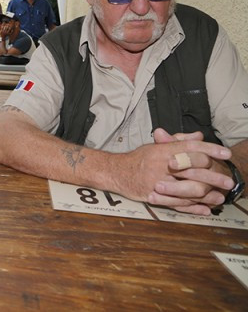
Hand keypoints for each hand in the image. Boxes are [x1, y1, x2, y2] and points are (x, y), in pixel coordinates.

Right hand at [115, 129, 232, 214]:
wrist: (116, 172)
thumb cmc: (138, 159)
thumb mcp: (156, 146)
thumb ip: (178, 141)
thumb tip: (198, 136)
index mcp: (162, 151)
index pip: (189, 147)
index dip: (209, 149)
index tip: (225, 153)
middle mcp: (161, 165)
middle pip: (192, 170)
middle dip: (213, 176)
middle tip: (228, 180)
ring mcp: (157, 182)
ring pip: (187, 190)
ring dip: (206, 195)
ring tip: (220, 197)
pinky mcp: (154, 196)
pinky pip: (177, 204)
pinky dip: (193, 208)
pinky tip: (205, 209)